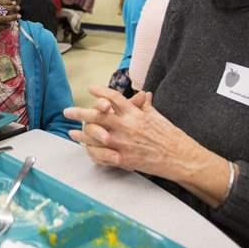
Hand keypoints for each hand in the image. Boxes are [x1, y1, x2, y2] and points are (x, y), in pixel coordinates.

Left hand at [65, 86, 231, 206]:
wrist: (180, 156)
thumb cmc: (170, 135)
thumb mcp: (157, 116)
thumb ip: (145, 106)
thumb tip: (144, 95)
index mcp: (135, 113)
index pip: (114, 97)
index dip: (100, 92)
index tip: (90, 88)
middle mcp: (127, 126)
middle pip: (98, 115)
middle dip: (80, 113)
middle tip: (68, 111)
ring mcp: (125, 143)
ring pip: (97, 136)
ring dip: (82, 135)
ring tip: (72, 133)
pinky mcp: (126, 159)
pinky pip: (104, 156)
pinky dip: (93, 153)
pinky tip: (86, 151)